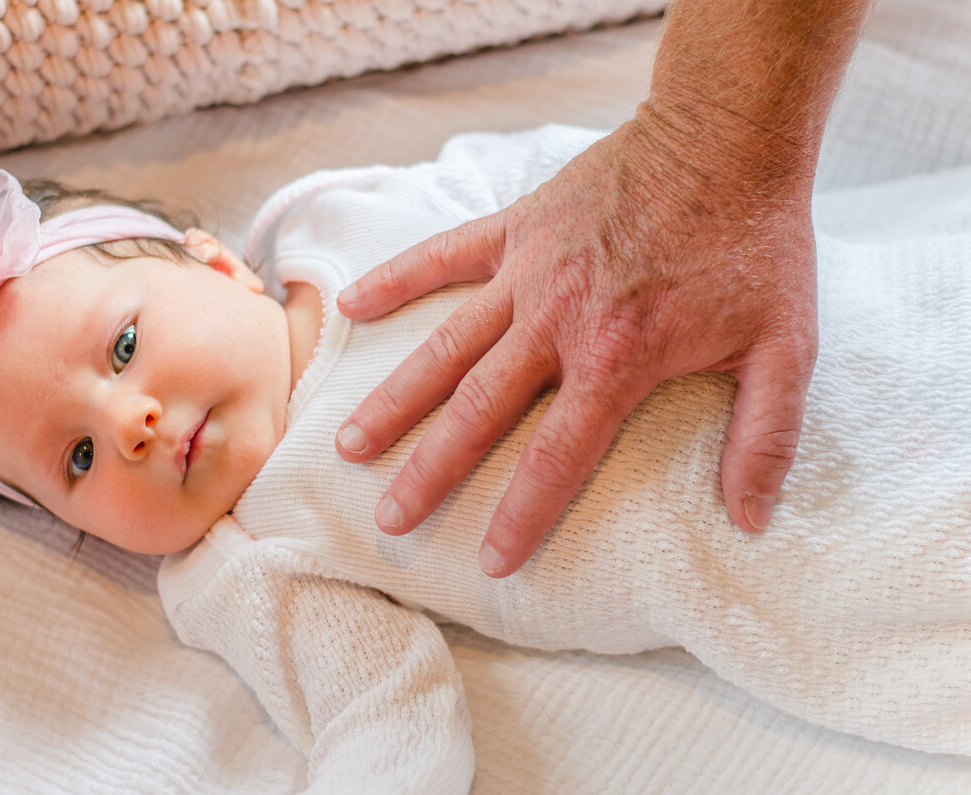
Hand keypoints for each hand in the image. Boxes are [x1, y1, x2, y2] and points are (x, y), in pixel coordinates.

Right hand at [335, 110, 818, 576]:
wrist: (726, 137)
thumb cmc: (756, 244)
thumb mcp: (786, 346)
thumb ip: (764, 436)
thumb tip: (750, 520)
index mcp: (617, 359)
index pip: (556, 456)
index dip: (521, 515)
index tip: (492, 563)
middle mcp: (557, 322)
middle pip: (477, 411)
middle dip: (430, 472)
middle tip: (389, 517)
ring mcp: (528, 272)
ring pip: (444, 345)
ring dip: (395, 398)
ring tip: (349, 443)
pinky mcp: (516, 227)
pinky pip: (443, 254)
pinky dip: (395, 278)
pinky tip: (349, 306)